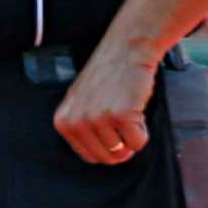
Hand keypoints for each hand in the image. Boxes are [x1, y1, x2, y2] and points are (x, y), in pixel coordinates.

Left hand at [53, 42, 160, 164]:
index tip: (114, 133)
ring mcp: (97, 119)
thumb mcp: (81, 102)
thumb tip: (100, 156)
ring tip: (128, 110)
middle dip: (122, 147)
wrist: (126, 48)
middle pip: (107, 158)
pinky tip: (136, 109)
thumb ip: (82, 128)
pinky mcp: (120, 115)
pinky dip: (144, 131)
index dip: (107, 149)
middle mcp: (76, 123)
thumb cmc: (108, 75)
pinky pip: (138, 142)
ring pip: (123, 152)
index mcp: (63, 122)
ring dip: (132, 135)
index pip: (89, 156)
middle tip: (126, 124)